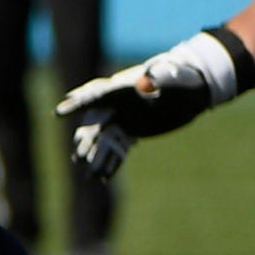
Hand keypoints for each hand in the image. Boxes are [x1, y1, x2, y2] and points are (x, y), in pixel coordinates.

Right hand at [53, 31, 241, 179]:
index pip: (95, 96)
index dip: (77, 104)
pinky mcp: (132, 131)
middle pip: (95, 123)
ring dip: (96, 156)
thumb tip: (145, 83)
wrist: (194, 90)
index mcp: (122, 89)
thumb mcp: (172, 76)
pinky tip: (104, 178)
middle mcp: (117, 105)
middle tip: (79, 156)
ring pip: (103, 139)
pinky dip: (111, 162)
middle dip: (86, 140)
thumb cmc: (183, 77)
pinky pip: (117, 148)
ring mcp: (123, 119)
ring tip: (90, 176)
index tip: (60, 112)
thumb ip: (157, 78)